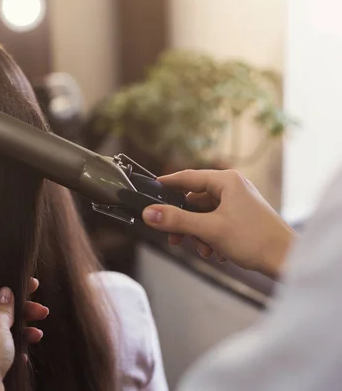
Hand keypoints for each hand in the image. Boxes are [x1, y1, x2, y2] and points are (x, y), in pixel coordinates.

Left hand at [0, 278, 48, 390]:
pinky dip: (15, 346)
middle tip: (40, 310)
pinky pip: (2, 348)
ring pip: (3, 330)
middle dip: (22, 312)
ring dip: (22, 330)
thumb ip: (3, 307)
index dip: (11, 288)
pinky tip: (26, 348)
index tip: (30, 286)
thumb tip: (5, 292)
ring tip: (37, 334)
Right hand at [142, 169, 296, 278]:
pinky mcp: (242, 217)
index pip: (187, 177)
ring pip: (204, 214)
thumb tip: (150, 213)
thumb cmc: (256, 240)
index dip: (167, 184)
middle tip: (174, 237)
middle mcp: (233, 187)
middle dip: (184, 222)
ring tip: (203, 250)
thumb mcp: (209, 229)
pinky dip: (210, 237)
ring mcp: (238, 202)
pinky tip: (215, 252)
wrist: (287, 260)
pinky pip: (215, 222)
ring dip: (198, 234)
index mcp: (226, 181)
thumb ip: (176, 220)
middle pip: (194, 200)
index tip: (150, 189)